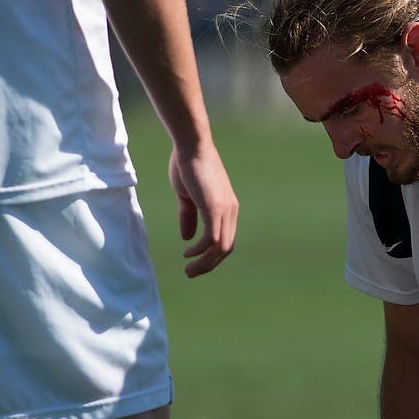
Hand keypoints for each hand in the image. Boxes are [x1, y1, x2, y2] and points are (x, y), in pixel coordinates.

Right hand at [168, 145, 238, 276]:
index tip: (195, 263)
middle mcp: (231, 211)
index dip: (212, 255)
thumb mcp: (187, 197)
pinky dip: (201, 250)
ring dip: (205, 263)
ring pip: (221, 247)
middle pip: (226, 248)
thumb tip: (188, 239)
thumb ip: (188, 217)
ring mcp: (225, 210)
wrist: (191, 145)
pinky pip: (213, 238)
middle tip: (191, 273)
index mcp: (226, 208)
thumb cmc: (188, 166)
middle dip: (209, 264)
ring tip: (189, 270)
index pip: (225, 240)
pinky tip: (189, 252)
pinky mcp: (215, 208)